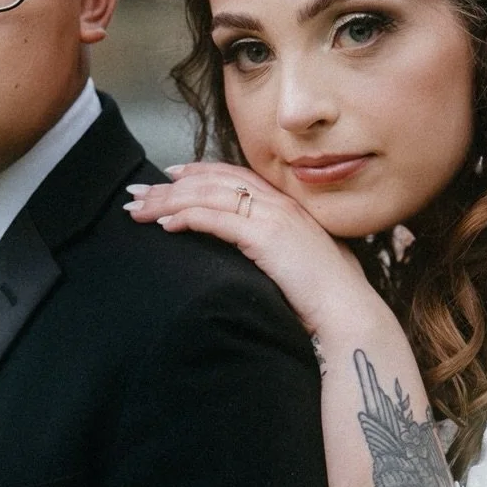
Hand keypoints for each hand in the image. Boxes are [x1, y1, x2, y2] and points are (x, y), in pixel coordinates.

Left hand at [125, 161, 385, 340]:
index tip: (169, 175)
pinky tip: (165, 225)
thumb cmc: (327, 298)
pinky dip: (187, 218)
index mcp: (287, 205)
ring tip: (138, 210)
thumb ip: (276, 249)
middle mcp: (279, 203)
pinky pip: (216, 219)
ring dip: (168, 201)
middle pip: (212, 182)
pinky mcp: (266, 236)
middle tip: (137, 194)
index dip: (197, 172)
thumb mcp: (298, 263)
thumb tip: (254, 253)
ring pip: (208, 196)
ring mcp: (273, 216)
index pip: (233, 176)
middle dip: (170, 186)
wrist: (349, 313)